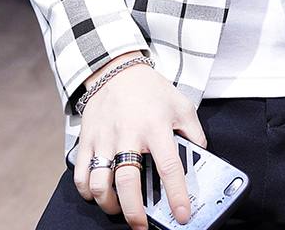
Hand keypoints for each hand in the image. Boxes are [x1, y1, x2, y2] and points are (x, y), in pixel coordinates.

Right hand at [73, 50, 207, 229]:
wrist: (117, 70)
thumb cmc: (152, 91)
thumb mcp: (182, 105)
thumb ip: (194, 133)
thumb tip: (203, 159)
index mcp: (156, 126)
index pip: (169, 166)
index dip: (177, 195)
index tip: (183, 216)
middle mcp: (128, 134)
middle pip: (127, 183)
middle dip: (134, 213)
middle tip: (142, 227)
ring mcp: (104, 138)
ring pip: (99, 184)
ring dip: (109, 205)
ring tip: (120, 209)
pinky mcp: (86, 140)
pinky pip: (81, 175)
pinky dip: (87, 192)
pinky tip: (100, 193)